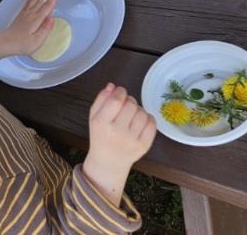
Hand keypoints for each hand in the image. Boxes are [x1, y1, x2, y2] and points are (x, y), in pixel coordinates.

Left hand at [2, 0, 60, 55]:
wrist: (5, 43)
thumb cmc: (22, 44)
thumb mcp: (37, 41)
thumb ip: (45, 29)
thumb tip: (52, 18)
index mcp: (37, 20)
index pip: (48, 5)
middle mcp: (31, 14)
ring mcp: (25, 13)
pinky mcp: (21, 15)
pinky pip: (28, 2)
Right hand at [82, 84, 156, 203]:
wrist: (109, 162)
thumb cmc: (100, 136)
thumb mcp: (94, 117)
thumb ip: (101, 99)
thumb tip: (112, 85)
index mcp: (102, 123)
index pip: (116, 101)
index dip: (121, 92)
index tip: (121, 92)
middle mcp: (117, 132)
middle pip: (130, 105)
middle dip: (129, 100)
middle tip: (125, 105)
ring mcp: (132, 140)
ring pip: (142, 113)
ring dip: (138, 109)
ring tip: (132, 115)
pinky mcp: (144, 146)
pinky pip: (152, 124)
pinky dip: (148, 118)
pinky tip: (140, 122)